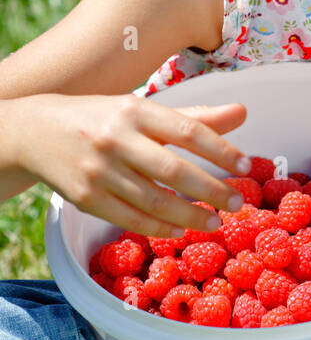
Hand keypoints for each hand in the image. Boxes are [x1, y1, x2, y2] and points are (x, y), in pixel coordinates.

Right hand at [14, 93, 251, 236]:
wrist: (36, 131)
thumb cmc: (103, 119)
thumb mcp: (143, 109)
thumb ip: (194, 116)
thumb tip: (243, 112)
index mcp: (136, 110)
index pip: (188, 130)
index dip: (221, 150)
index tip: (246, 167)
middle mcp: (117, 139)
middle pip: (174, 170)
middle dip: (211, 190)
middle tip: (239, 204)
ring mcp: (100, 170)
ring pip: (154, 200)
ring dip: (190, 216)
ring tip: (216, 223)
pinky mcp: (86, 197)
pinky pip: (130, 218)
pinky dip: (159, 227)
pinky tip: (180, 230)